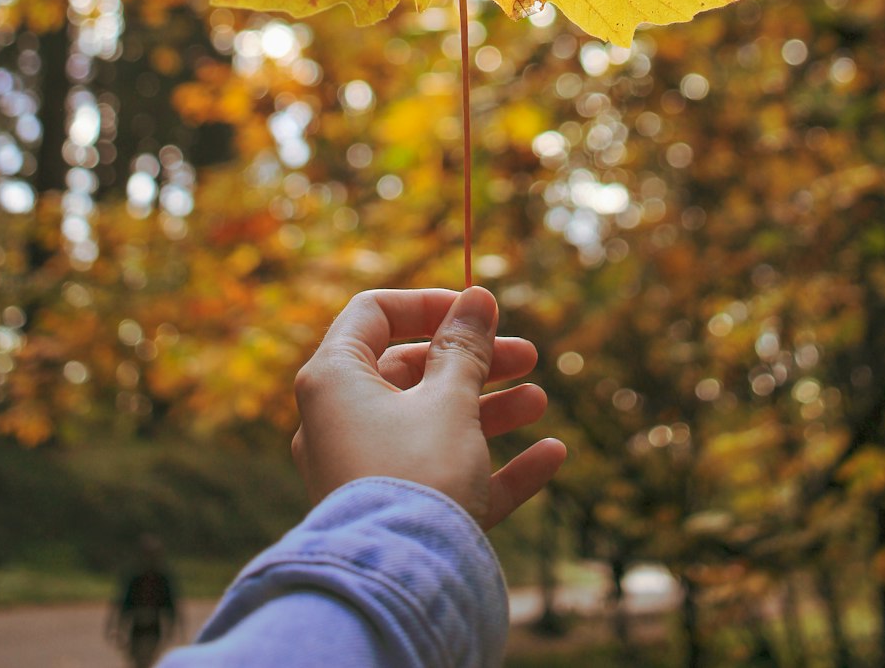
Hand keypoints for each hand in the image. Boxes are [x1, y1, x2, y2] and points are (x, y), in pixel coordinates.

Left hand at [292, 286, 566, 529]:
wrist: (399, 587)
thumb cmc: (416, 474)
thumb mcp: (448, 399)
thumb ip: (465, 347)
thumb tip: (477, 298)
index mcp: (335, 380)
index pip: (374, 315)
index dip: (429, 305)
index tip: (477, 310)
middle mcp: (340, 422)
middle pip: (412, 372)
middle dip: (476, 362)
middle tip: (527, 355)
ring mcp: (365, 471)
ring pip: (434, 425)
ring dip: (491, 410)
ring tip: (540, 402)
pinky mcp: (395, 516)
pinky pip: (446, 478)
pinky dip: (494, 465)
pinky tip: (550, 456)